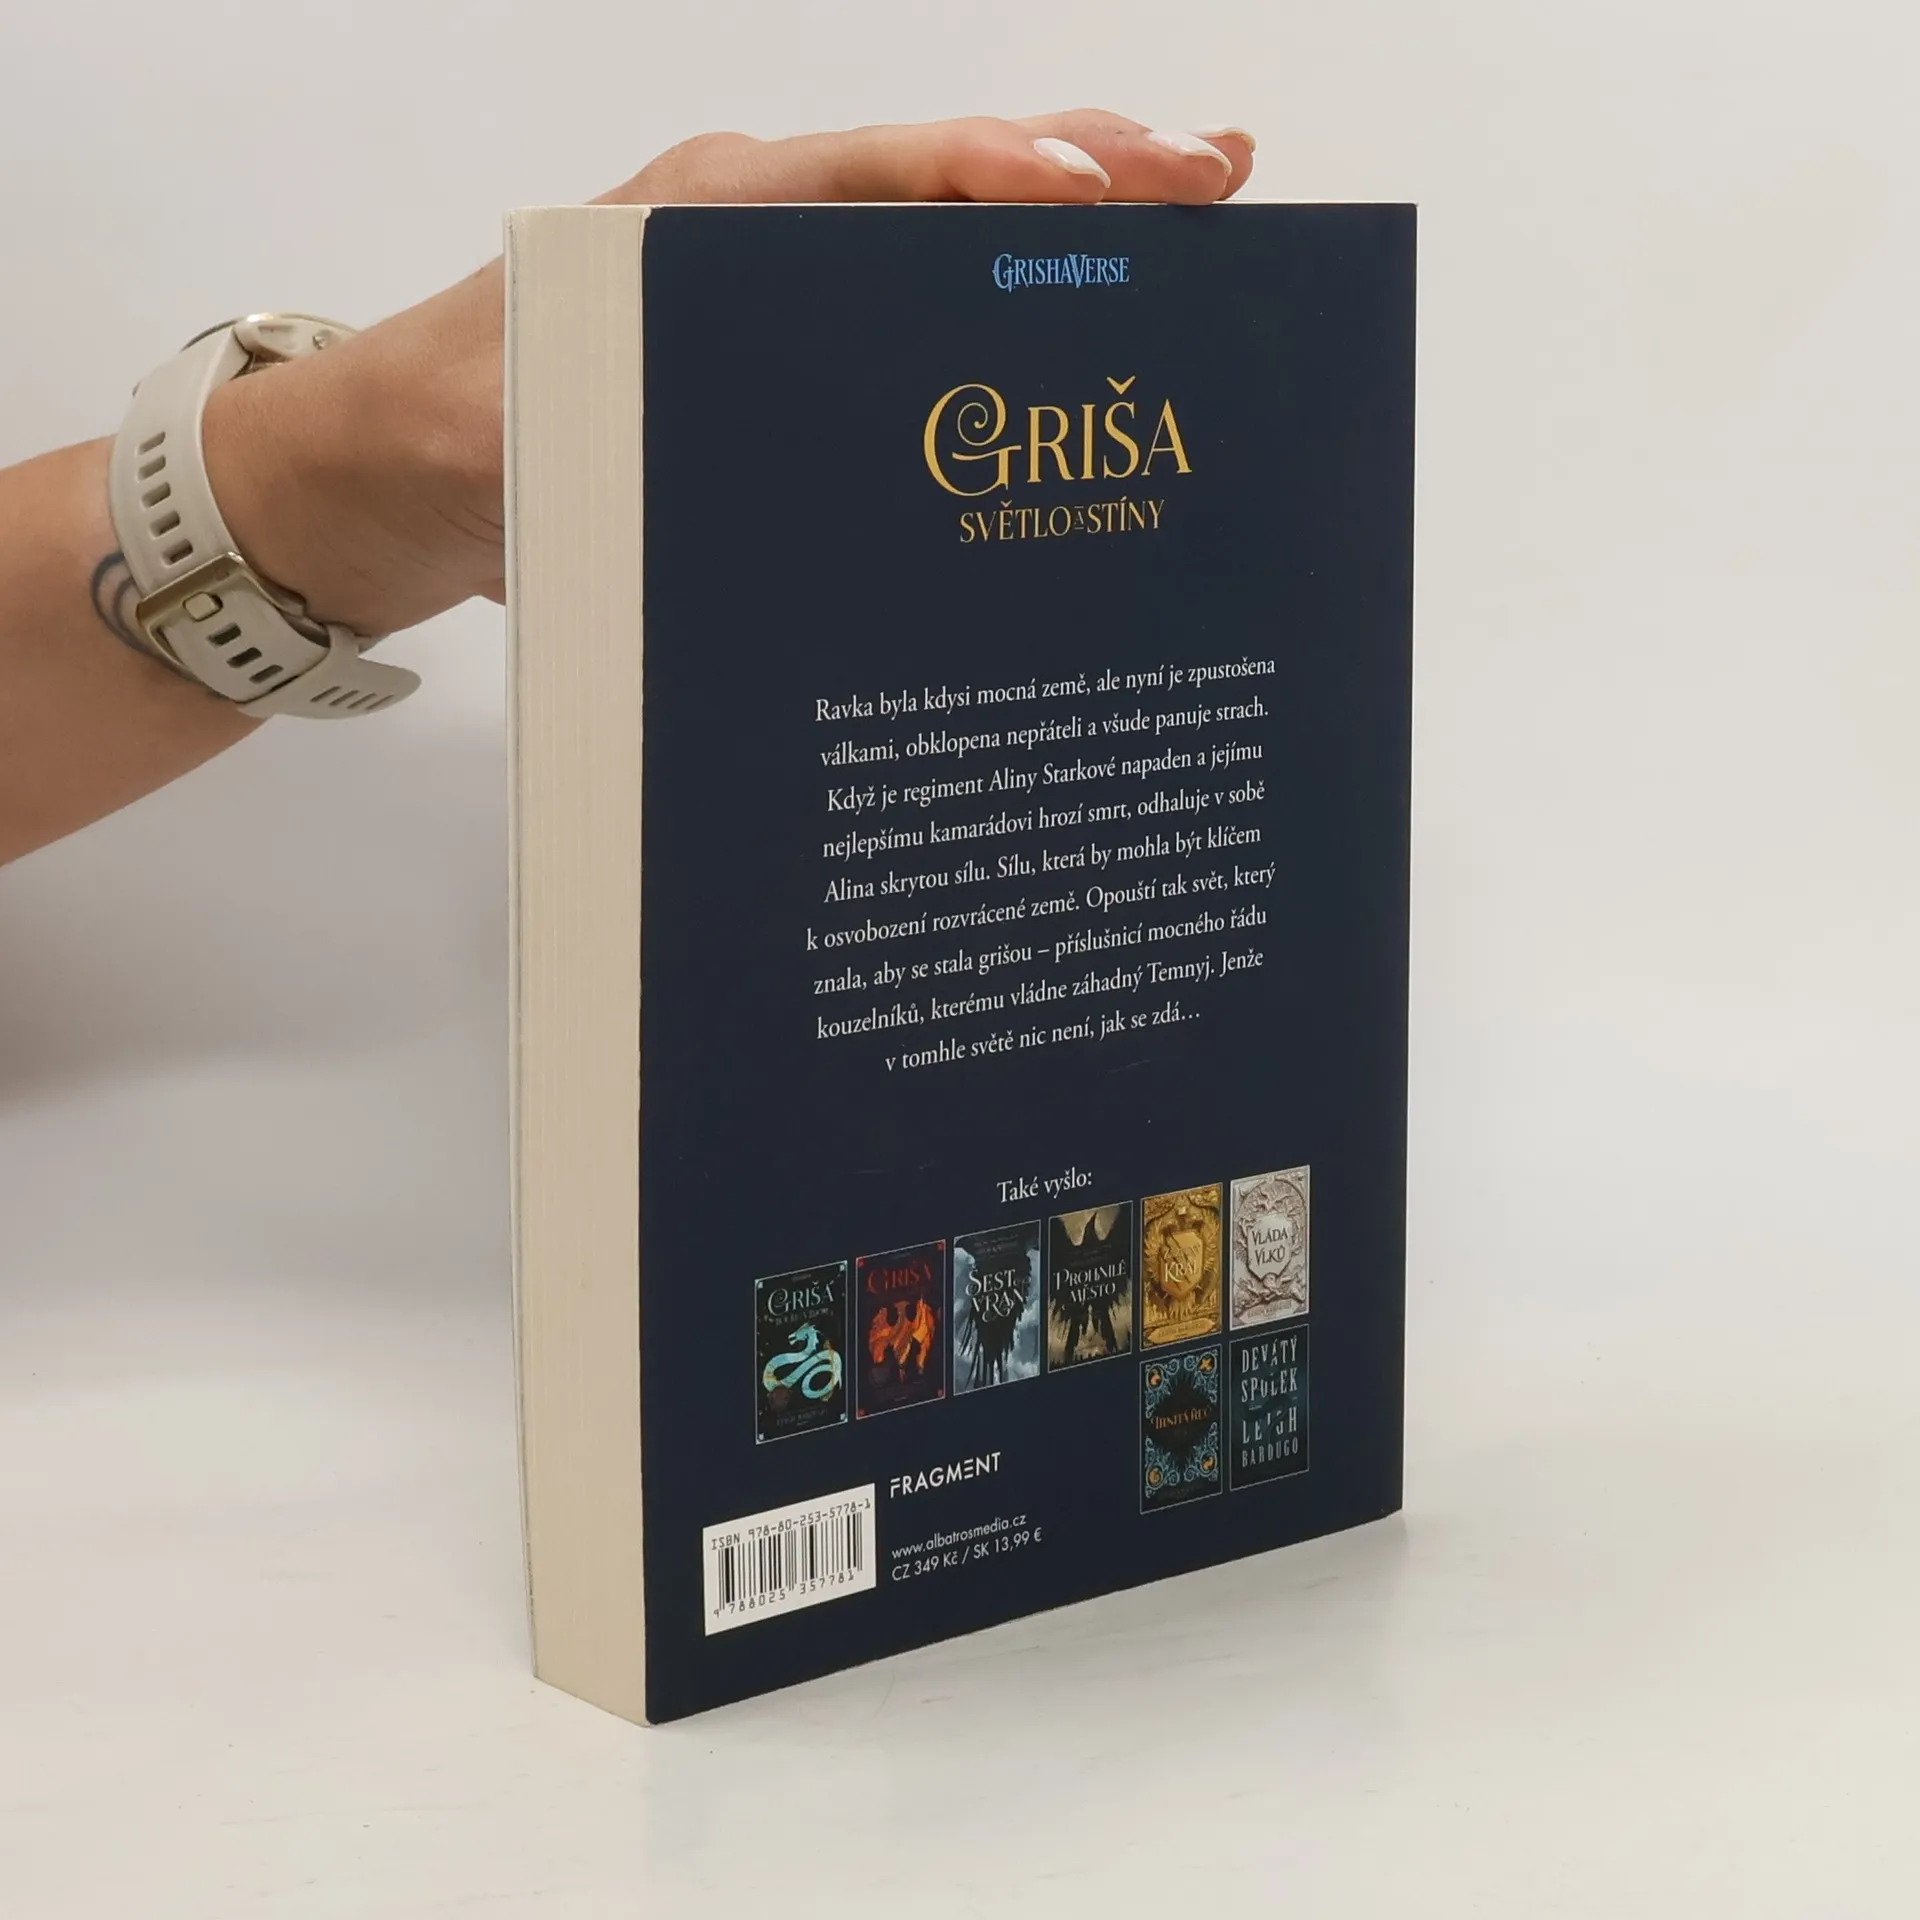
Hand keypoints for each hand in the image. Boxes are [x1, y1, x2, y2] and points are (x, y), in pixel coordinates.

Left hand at [200, 111, 1254, 639]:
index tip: (1097, 195)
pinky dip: (1007, 320)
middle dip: (1082, 176)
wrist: (388, 479)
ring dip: (1070, 242)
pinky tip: (1084, 348)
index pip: (869, 176)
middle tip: (1220, 176)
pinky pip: (917, 328)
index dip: (988, 178)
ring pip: (946, 250)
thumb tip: (654, 451)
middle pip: (941, 188)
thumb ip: (560, 430)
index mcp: (697, 225)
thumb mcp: (486, 437)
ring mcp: (778, 302)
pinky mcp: (785, 371)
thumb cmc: (437, 432)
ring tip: (1201, 232)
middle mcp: (755, 241)